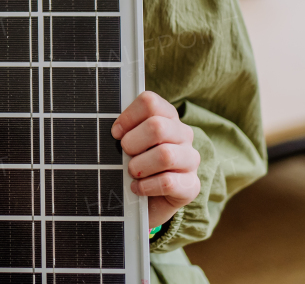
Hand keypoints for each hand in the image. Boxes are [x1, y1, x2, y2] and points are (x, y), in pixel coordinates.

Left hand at [111, 91, 201, 227]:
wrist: (146, 202)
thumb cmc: (135, 164)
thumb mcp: (128, 144)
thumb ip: (123, 131)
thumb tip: (113, 131)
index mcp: (167, 117)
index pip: (150, 102)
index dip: (128, 117)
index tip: (116, 133)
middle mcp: (183, 134)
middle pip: (157, 127)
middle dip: (132, 143)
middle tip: (124, 154)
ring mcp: (191, 160)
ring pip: (165, 155)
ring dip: (140, 166)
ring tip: (132, 173)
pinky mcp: (191, 186)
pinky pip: (168, 182)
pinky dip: (146, 186)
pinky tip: (138, 188)